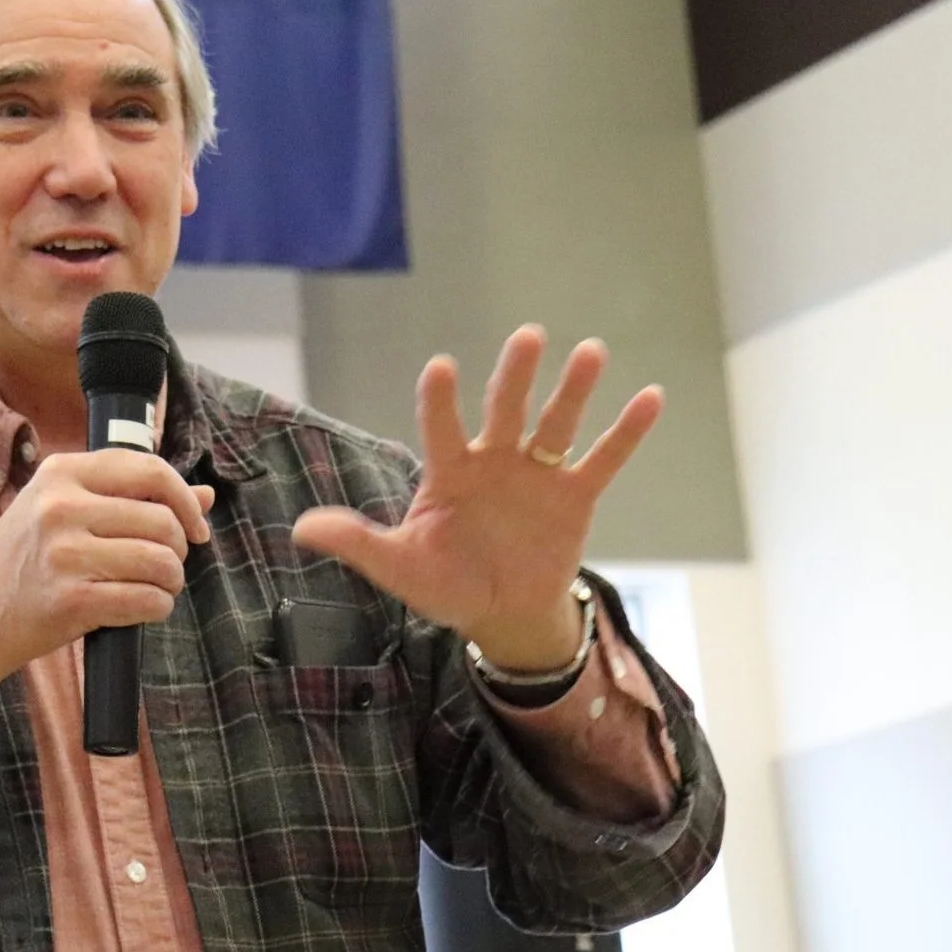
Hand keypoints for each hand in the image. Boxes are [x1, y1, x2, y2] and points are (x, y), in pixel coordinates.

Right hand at [0, 450, 213, 733]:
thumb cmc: (21, 563)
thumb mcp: (61, 512)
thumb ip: (130, 498)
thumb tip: (205, 496)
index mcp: (61, 473)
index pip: (149, 469)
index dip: (184, 499)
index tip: (194, 525)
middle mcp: (62, 506)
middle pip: (163, 520)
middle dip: (177, 549)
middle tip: (162, 566)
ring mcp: (66, 553)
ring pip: (162, 562)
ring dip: (170, 582)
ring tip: (152, 587)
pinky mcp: (73, 600)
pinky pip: (148, 600)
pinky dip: (157, 608)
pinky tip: (141, 609)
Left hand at [292, 326, 660, 671]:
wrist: (501, 615)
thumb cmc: (444, 582)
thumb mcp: (399, 566)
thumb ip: (357, 542)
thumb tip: (300, 529)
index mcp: (449, 472)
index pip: (442, 427)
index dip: (441, 400)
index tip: (441, 368)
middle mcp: (494, 460)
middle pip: (505, 408)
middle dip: (515, 374)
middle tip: (528, 336)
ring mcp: (537, 474)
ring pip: (556, 422)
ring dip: (573, 389)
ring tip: (589, 350)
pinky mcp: (575, 496)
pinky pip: (603, 459)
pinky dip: (627, 431)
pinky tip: (651, 396)